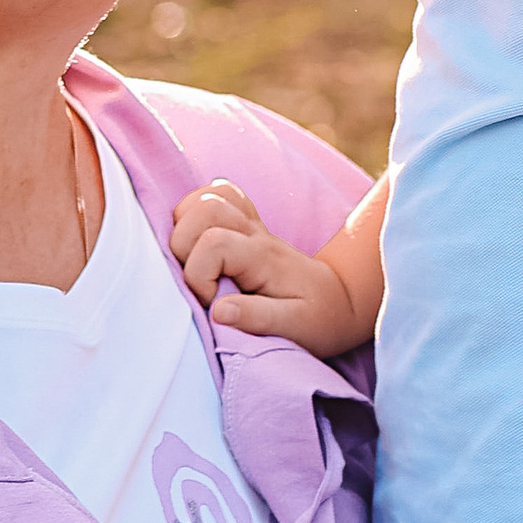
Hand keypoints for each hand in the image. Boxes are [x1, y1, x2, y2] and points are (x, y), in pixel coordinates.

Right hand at [170, 181, 362, 352]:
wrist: (339, 301)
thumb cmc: (318, 318)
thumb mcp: (296, 328)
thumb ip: (257, 318)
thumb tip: (217, 310)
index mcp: (263, 257)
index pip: (214, 243)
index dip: (197, 274)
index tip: (209, 302)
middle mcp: (254, 233)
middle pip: (204, 209)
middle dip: (183, 245)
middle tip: (198, 280)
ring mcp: (250, 224)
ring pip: (205, 198)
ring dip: (186, 226)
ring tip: (195, 261)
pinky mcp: (246, 224)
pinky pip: (217, 195)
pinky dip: (199, 212)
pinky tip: (203, 241)